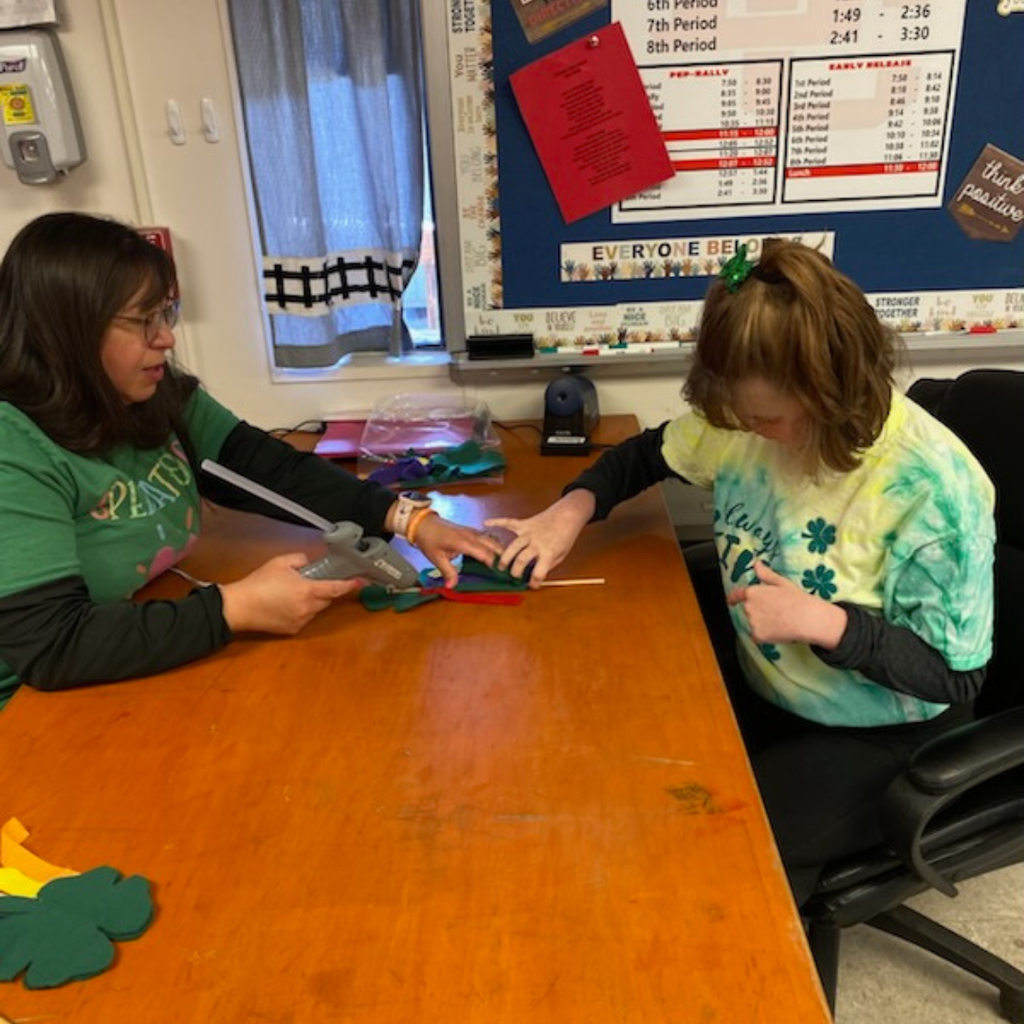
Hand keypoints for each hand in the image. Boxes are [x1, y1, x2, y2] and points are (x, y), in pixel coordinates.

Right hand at [219, 553, 362, 634]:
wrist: (239, 607)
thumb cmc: (258, 583)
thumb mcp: (280, 562)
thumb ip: (301, 559)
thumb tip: (310, 564)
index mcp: (307, 590)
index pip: (335, 588)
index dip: (350, 585)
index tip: (361, 581)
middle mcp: (308, 608)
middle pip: (327, 599)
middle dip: (324, 590)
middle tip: (311, 581)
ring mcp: (301, 621)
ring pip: (316, 610)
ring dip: (312, 601)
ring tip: (291, 592)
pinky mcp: (292, 630)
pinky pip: (305, 618)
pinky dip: (302, 611)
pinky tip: (285, 604)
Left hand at [411, 515, 504, 587]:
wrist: (424, 523)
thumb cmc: (429, 540)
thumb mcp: (437, 558)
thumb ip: (448, 572)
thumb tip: (452, 586)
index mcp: (464, 542)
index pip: (485, 553)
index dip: (495, 563)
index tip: (503, 573)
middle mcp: (472, 535)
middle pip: (493, 544)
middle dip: (503, 555)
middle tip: (511, 568)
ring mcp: (472, 531)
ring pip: (492, 539)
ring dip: (500, 549)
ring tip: (508, 561)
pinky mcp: (471, 531)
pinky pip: (487, 537)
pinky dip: (494, 544)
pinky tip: (497, 552)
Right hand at [484, 489, 594, 586]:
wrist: (568, 515)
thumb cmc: (566, 535)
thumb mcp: (562, 554)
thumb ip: (548, 565)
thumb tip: (535, 574)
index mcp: (549, 552)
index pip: (539, 572)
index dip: (534, 582)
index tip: (531, 586)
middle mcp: (537, 543)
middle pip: (521, 559)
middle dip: (515, 571)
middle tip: (512, 576)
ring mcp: (529, 532)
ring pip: (513, 545)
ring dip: (505, 557)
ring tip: (499, 566)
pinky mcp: (525, 523)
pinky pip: (509, 522)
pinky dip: (497, 522)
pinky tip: (486, 523)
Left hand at [727, 560, 846, 647]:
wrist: (807, 619)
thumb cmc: (797, 599)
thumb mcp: (782, 582)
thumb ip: (765, 574)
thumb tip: (756, 563)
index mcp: (752, 592)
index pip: (736, 595)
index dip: (733, 598)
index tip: (731, 601)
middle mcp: (748, 607)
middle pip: (748, 609)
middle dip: (758, 610)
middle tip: (776, 611)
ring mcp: (752, 622)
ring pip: (753, 623)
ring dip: (761, 623)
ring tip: (780, 621)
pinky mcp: (758, 636)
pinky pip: (757, 636)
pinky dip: (765, 636)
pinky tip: (778, 631)